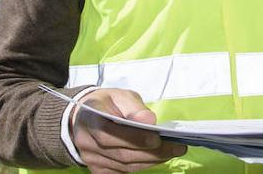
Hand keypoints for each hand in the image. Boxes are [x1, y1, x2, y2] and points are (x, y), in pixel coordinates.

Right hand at [69, 88, 186, 173]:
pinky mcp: (98, 170)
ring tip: (173, 151)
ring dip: (151, 160)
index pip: (109, 133)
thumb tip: (149, 121)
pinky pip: (123, 172)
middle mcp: (86, 142)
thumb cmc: (107, 104)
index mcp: (90, 118)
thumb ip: (134, 107)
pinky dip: (143, 165)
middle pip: (121, 153)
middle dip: (152, 152)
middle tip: (177, 147)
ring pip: (124, 166)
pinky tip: (158, 157)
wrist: (86, 118)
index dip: (133, 138)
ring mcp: (91, 159)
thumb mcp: (120, 95)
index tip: (157, 138)